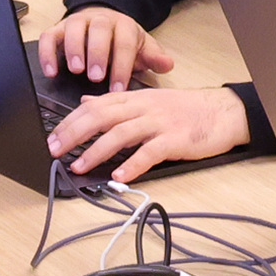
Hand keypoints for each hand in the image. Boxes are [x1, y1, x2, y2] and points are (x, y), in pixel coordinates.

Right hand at [36, 5, 172, 90]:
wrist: (105, 23)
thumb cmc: (122, 42)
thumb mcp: (141, 48)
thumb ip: (153, 57)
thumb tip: (167, 65)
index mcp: (123, 26)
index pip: (124, 42)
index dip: (121, 65)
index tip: (118, 87)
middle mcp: (100, 20)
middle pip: (99, 30)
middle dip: (97, 53)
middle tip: (95, 76)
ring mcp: (77, 23)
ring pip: (73, 29)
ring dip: (73, 49)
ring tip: (75, 70)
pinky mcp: (58, 29)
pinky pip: (49, 36)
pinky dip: (47, 53)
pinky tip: (51, 72)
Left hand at [48, 83, 247, 179]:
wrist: (222, 112)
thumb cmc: (184, 109)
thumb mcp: (147, 99)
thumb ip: (116, 102)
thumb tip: (86, 101)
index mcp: (134, 98)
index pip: (94, 105)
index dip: (71, 121)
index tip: (53, 137)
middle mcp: (143, 107)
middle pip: (101, 116)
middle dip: (74, 134)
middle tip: (55, 151)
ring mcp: (159, 123)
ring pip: (121, 133)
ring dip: (96, 151)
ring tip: (79, 166)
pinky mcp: (175, 139)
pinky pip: (150, 152)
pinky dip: (132, 165)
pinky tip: (119, 177)